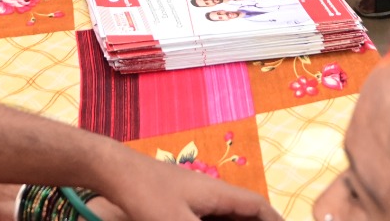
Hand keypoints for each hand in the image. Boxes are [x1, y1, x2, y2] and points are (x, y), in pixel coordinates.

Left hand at [99, 160, 277, 220]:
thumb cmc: (147, 194)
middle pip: (244, 209)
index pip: (256, 205)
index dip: (273, 219)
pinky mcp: (177, 200)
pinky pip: (207, 215)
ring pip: (225, 213)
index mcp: (217, 192)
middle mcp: (210, 191)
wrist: (116, 172)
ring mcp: (193, 194)